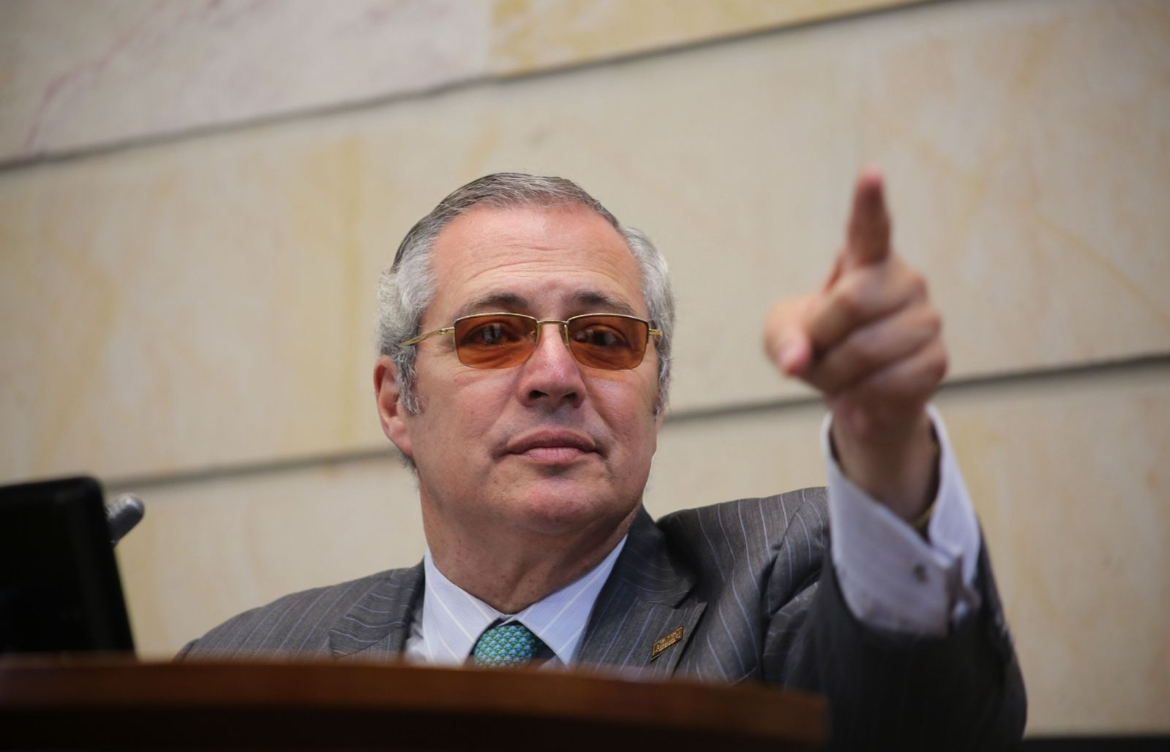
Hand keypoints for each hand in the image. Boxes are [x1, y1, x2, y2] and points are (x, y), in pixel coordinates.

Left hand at [764, 169, 945, 520]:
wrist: (857, 396)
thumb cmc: (818, 349)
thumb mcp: (784, 338)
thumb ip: (783, 342)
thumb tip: (797, 361)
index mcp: (864, 261)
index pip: (869, 227)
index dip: (869, 203)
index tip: (871, 175)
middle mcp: (902, 280)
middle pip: (852, 302)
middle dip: (820, 338)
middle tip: (815, 355)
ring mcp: (925, 318)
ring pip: (867, 350)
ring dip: (836, 376)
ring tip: (839, 377)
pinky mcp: (936, 359)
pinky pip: (887, 384)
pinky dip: (860, 398)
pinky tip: (860, 396)